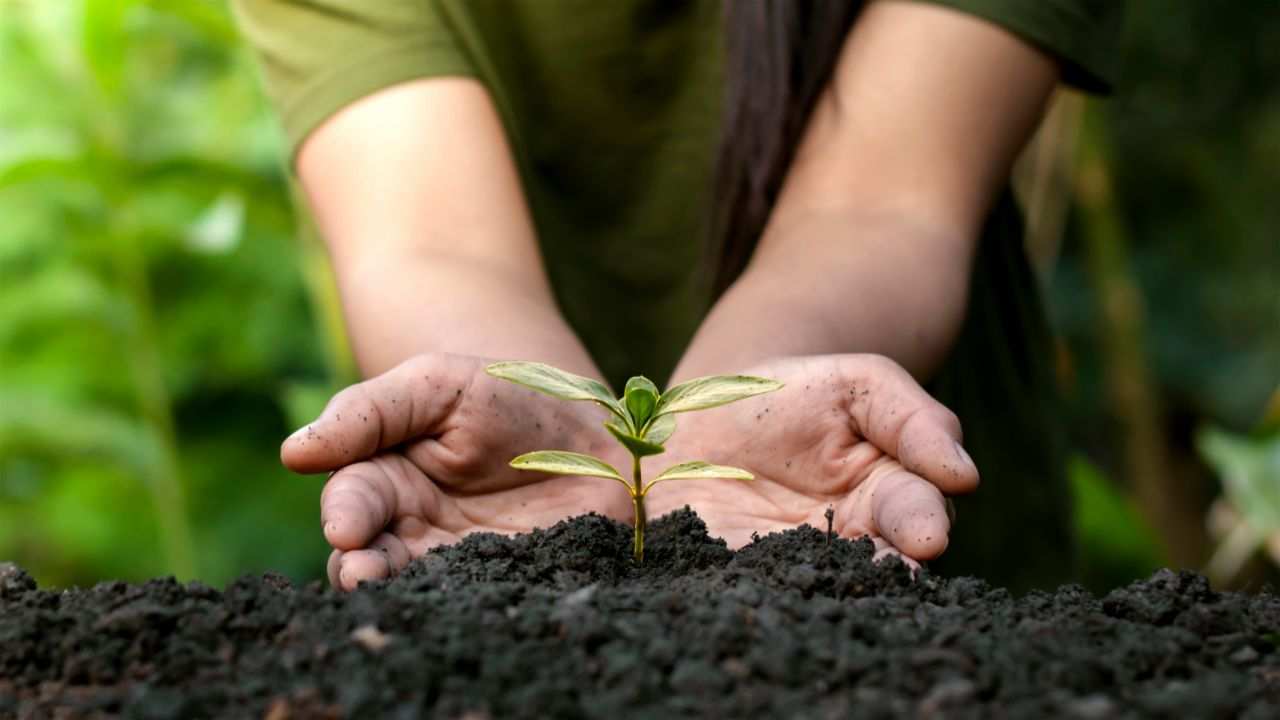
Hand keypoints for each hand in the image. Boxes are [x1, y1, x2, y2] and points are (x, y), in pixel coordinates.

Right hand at [282, 353, 630, 589]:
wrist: (597, 431)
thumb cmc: (508, 394)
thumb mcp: (439, 384)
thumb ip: (369, 413)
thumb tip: (293, 452)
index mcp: (386, 479)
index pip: (351, 500)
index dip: (345, 515)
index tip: (345, 527)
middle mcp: (412, 530)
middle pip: (368, 559)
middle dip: (359, 568)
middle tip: (363, 573)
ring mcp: (458, 564)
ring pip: (413, 590)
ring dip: (400, 594)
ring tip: (395, 591)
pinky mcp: (506, 586)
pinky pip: (478, 603)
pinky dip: (465, 607)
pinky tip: (463, 605)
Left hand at [647, 355, 978, 565]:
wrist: (708, 415)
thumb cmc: (796, 395)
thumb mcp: (859, 385)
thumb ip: (913, 420)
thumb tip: (963, 476)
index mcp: (891, 496)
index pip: (917, 511)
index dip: (921, 522)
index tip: (926, 536)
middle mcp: (853, 543)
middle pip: (880, 566)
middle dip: (885, 570)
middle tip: (887, 574)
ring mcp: (797, 566)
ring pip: (824, 590)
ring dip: (829, 592)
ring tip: (828, 593)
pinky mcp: (743, 577)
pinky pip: (756, 592)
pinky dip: (761, 595)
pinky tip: (760, 594)